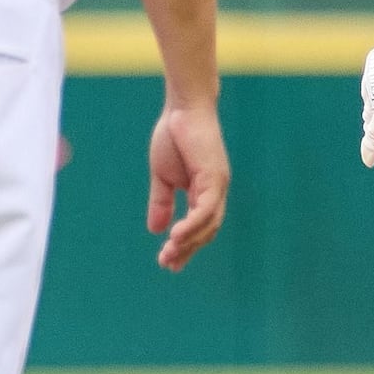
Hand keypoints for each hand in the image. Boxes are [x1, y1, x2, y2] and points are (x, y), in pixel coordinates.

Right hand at [146, 101, 228, 271]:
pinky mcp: (215, 178)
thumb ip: (162, 203)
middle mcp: (215, 192)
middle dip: (187, 250)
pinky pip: (205, 209)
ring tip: (169, 255)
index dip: (184, 246)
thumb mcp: (163, 177)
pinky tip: (176, 236)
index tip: (167, 261)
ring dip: (189, 242)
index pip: (198, 227)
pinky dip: (192, 225)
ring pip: (208, 224)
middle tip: (168, 265)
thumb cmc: (173, 136)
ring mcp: (218, 186)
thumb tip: (155, 230)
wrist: (182, 108)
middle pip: (206, 231)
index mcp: (203, 192)